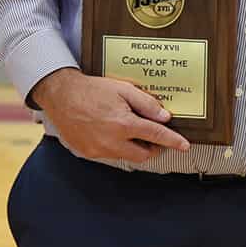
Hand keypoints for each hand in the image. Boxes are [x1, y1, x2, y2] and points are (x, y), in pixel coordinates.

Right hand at [30, 67, 189, 164]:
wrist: (61, 96)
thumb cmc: (92, 90)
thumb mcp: (124, 89)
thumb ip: (147, 104)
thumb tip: (165, 117)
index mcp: (123, 124)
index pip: (156, 136)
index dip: (173, 141)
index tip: (184, 145)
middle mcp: (111, 141)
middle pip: (144, 155)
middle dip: (154, 148)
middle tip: (155, 136)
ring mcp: (98, 150)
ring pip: (127, 156)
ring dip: (135, 147)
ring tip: (132, 130)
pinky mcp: (88, 153)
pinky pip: (111, 155)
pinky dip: (119, 147)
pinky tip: (115, 132)